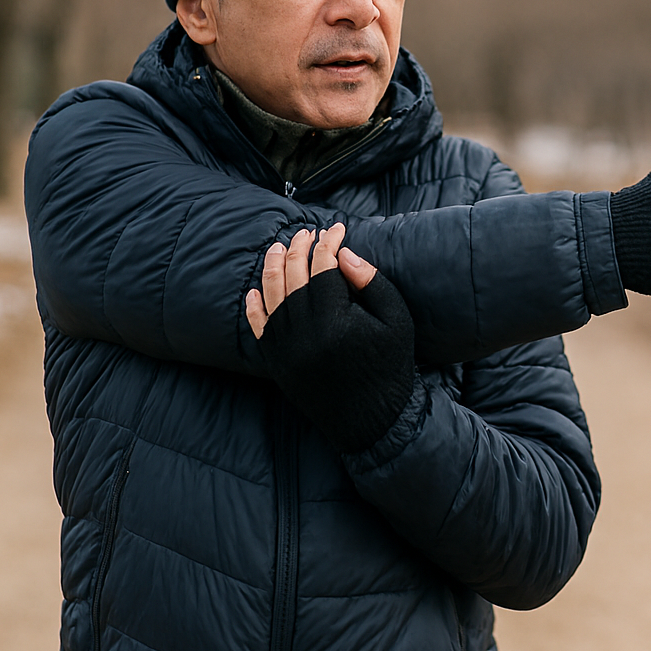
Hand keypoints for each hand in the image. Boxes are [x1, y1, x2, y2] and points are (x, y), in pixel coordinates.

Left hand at [245, 222, 416, 453]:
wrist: (373, 422)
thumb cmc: (390, 368)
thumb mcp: (396, 321)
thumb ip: (372, 283)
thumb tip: (344, 254)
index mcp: (335, 320)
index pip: (323, 267)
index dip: (329, 243)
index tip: (337, 229)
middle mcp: (304, 333)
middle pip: (294, 276)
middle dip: (300, 249)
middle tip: (308, 233)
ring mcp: (286, 349)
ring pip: (271, 297)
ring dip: (274, 268)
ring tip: (279, 248)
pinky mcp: (278, 364)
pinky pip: (260, 328)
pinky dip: (254, 307)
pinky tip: (255, 290)